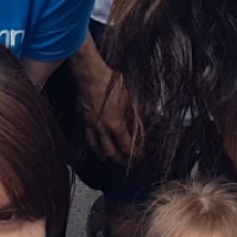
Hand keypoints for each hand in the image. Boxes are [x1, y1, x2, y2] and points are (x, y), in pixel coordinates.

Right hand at [73, 39, 141, 165]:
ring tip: (109, 160)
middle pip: (111, 152)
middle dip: (120, 160)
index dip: (134, 153)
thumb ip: (143, 109)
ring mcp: (91, 125)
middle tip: (126, 162)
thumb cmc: (110, 82)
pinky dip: (92, 146)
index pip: (126, 146)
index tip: (139, 156)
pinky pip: (87, 138)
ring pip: (96, 148)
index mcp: (115, 123)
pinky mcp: (83, 119)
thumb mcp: (132, 95)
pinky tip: (95, 146)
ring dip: (104, 156)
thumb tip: (153, 116)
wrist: (90, 74)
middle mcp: (102, 128)